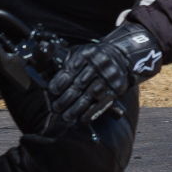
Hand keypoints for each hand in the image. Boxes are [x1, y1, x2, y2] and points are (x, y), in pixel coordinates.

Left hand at [47, 24, 162, 126]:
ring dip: (76, 109)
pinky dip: (91, 113)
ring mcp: (109, 76)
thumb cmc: (93, 57)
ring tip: (66, 117)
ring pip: (89, 95)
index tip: (52, 92)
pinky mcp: (117, 87)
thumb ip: (67, 63)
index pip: (70, 70)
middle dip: (65, 99)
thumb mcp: (80, 52)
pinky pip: (102, 103)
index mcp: (87, 53)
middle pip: (79, 84)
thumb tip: (52, 83)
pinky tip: (82, 119)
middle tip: (56, 108)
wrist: (120, 56)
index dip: (60, 82)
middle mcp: (99, 63)